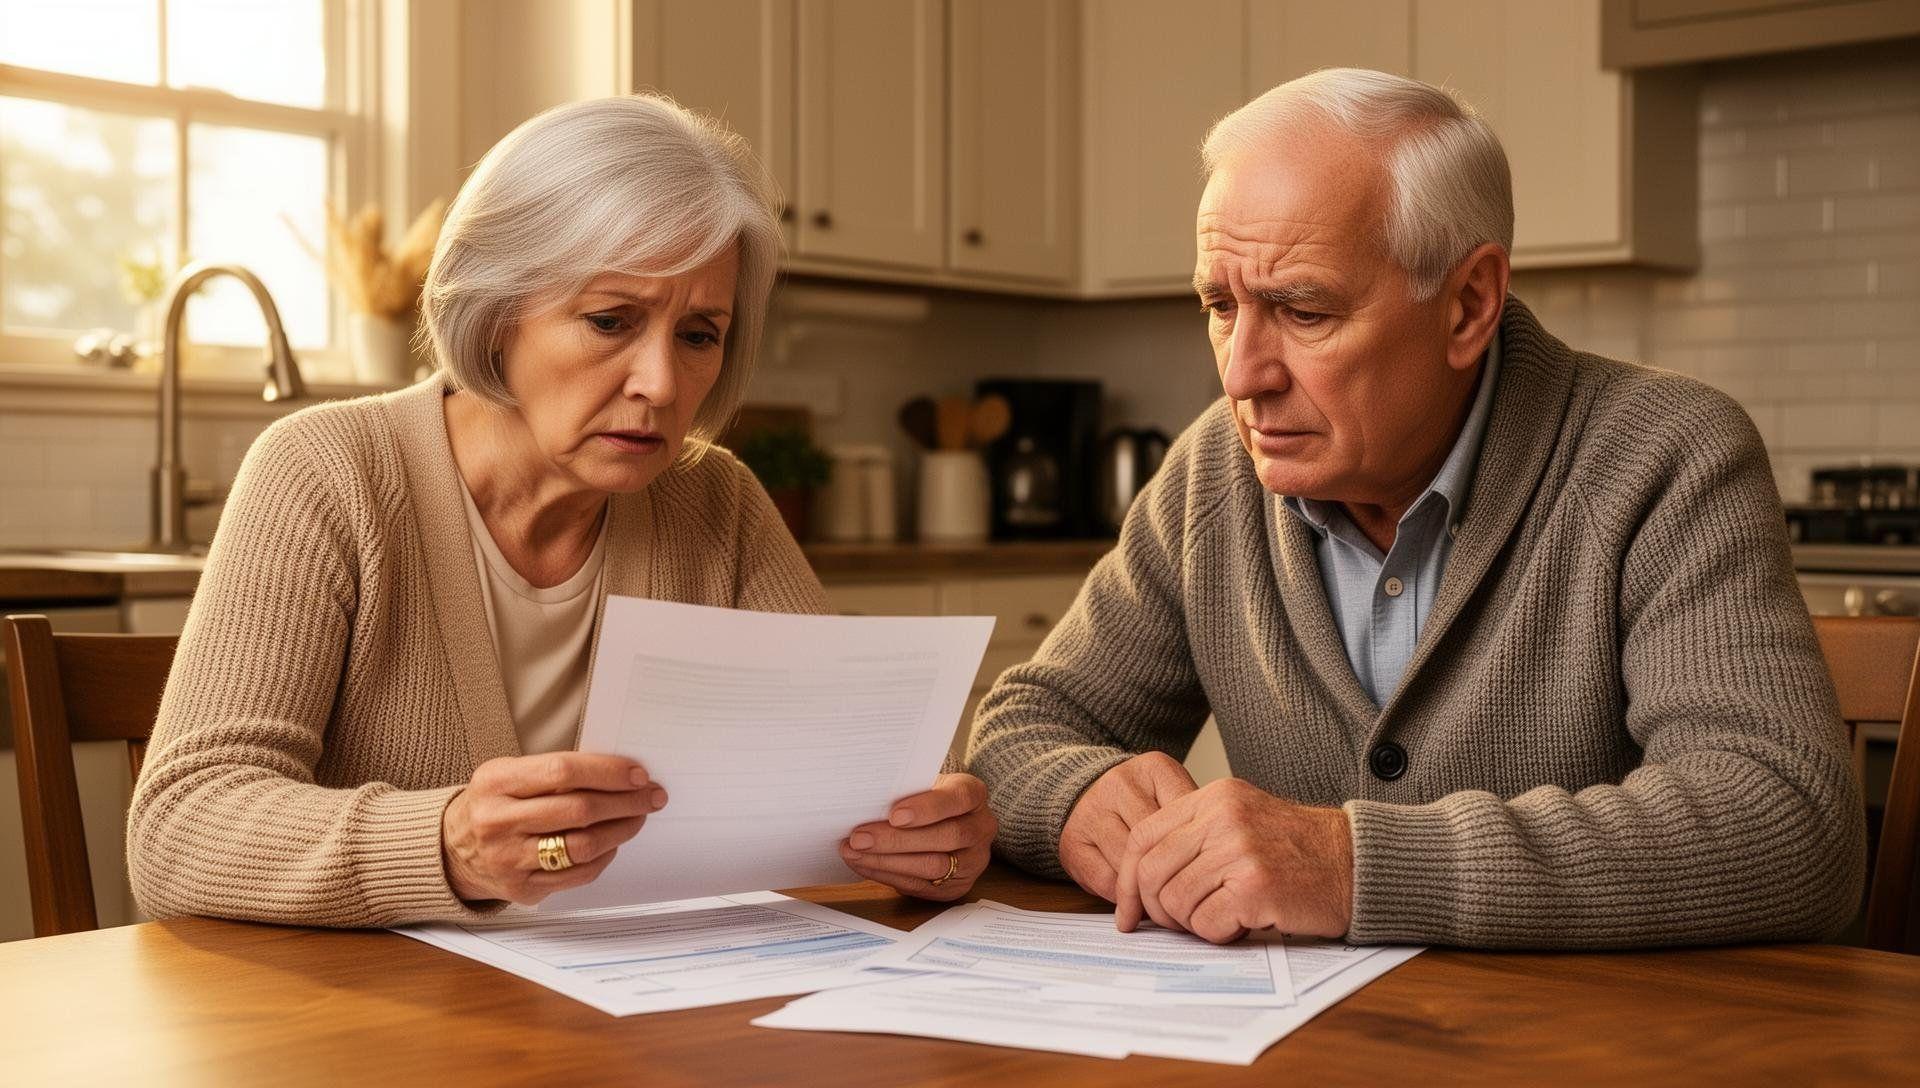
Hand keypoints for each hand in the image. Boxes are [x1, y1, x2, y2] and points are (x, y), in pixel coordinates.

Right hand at [441, 752, 666, 904]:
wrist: (452, 850)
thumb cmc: (494, 803)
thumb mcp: (508, 774)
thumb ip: (554, 772)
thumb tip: (620, 773)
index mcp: (495, 782)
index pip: (562, 771)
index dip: (607, 772)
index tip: (638, 774)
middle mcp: (497, 822)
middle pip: (578, 810)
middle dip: (625, 802)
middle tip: (652, 796)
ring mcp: (508, 859)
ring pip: (582, 846)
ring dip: (621, 830)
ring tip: (637, 818)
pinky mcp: (521, 889)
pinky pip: (576, 875)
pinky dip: (603, 857)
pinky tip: (612, 843)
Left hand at [839, 773, 995, 901]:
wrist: (944, 821)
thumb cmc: (926, 797)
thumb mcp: (922, 784)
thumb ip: (904, 791)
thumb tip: (864, 801)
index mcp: (974, 794)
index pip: (959, 798)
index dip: (928, 808)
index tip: (894, 814)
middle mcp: (981, 827)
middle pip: (947, 836)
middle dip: (898, 840)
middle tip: (860, 838)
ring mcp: (973, 860)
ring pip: (934, 866)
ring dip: (888, 861)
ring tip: (855, 853)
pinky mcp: (957, 886)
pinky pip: (922, 885)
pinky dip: (887, 875)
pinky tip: (864, 864)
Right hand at [1058, 752, 1196, 900]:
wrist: (1080, 792)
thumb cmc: (1139, 802)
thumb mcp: (1171, 797)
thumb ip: (1193, 821)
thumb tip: (1219, 864)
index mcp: (1153, 769)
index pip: (1184, 816)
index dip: (1196, 849)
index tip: (1206, 868)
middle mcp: (1118, 784)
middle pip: (1157, 842)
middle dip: (1172, 872)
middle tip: (1187, 892)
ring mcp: (1091, 813)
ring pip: (1131, 864)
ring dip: (1148, 889)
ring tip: (1163, 898)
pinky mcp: (1072, 844)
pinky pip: (1107, 881)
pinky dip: (1124, 895)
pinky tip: (1134, 895)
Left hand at [1113, 778, 1352, 943]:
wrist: (1357, 863)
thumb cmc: (1299, 851)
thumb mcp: (1242, 820)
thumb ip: (1194, 837)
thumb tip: (1140, 881)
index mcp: (1212, 797)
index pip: (1142, 837)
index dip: (1126, 880)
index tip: (1129, 913)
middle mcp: (1221, 817)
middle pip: (1150, 874)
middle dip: (1156, 911)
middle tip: (1180, 925)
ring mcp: (1238, 851)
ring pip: (1175, 903)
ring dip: (1194, 924)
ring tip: (1226, 917)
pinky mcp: (1255, 887)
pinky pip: (1206, 924)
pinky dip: (1218, 935)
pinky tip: (1243, 924)